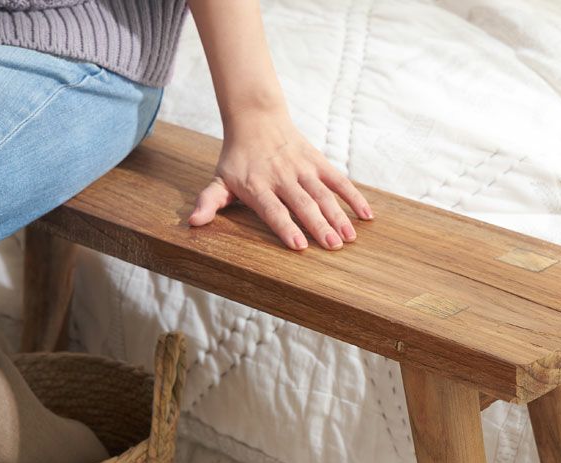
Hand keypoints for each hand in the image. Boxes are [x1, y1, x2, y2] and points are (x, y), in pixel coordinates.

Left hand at [189, 111, 372, 250]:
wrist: (255, 118)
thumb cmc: (237, 158)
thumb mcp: (219, 180)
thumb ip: (209, 202)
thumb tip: (193, 223)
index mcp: (258, 186)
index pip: (274, 210)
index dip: (286, 227)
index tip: (299, 245)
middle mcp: (282, 177)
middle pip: (303, 204)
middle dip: (318, 225)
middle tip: (333, 246)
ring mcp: (302, 168)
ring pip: (323, 194)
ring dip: (338, 215)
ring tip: (349, 237)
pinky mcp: (318, 162)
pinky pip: (338, 180)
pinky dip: (353, 196)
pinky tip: (366, 215)